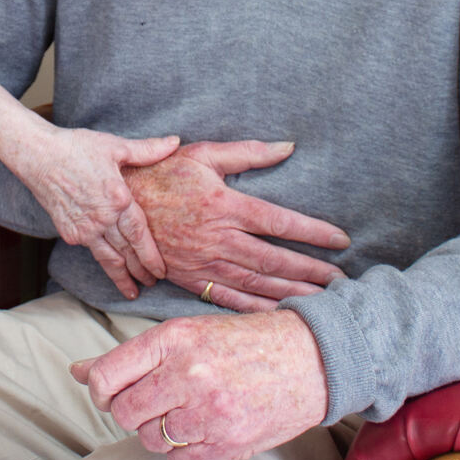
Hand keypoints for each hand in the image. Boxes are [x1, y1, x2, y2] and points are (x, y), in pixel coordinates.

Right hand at [9, 126, 178, 297]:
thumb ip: (147, 150)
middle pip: (127, 253)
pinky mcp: (69, 232)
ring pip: (107, 259)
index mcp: (118, 199)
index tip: (162, 271)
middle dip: (141, 271)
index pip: (140, 236)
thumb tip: (175, 142)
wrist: (38, 156)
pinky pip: (90, 250)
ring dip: (121, 277)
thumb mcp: (116, 146)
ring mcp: (83, 228)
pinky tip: (110, 268)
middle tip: (153, 283)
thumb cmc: (77, 147)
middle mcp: (102, 218)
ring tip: (133, 291)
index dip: (152, 256)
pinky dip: (102, 261)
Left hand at [70, 312, 327, 459]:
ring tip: (188, 411)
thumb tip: (79, 372)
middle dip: (134, 411)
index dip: (100, 390)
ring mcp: (209, 411)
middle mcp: (188, 374)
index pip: (105, 378)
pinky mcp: (229, 442)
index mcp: (174, 338)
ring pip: (150, 440)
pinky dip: (186, 451)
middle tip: (159, 401)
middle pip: (123, 413)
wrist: (310, 358)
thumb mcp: (186, 332)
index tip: (112, 392)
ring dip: (161, 431)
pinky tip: (204, 428)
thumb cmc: (243, 342)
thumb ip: (131, 356)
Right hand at [125, 141, 349, 310]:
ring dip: (291, 292)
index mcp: (224, 204)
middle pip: (274, 259)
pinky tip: (279, 313)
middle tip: (342, 279)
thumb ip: (249, 152)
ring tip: (322, 299)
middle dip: (311, 271)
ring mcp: (203, 262)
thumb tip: (288, 146)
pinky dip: (256, 308)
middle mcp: (217, 237)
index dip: (313, 232)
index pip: (279, 221)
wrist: (118, 204)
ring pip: (256, 283)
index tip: (341, 239)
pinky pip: (228, 299)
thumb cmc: (162, 174)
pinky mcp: (190, 278)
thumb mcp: (204, 155)